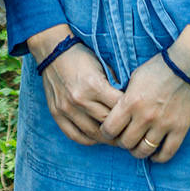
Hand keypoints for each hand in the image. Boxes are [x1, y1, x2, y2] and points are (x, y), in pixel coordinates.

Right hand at [28, 25, 122, 145]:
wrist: (53, 51)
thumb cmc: (81, 56)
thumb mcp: (102, 65)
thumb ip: (115, 84)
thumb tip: (129, 100)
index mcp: (94, 85)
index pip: (118, 108)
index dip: (130, 113)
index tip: (136, 116)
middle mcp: (80, 100)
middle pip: (107, 123)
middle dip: (121, 130)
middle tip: (131, 132)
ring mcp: (66, 108)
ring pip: (92, 134)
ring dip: (106, 139)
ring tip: (117, 139)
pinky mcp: (56, 113)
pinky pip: (74, 135)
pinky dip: (87, 140)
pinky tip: (97, 138)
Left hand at [101, 27, 189, 163]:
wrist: (186, 65)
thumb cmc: (158, 68)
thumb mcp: (134, 78)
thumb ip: (124, 98)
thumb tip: (115, 113)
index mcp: (130, 102)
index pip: (109, 129)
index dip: (107, 132)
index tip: (110, 131)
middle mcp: (145, 117)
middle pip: (125, 143)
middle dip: (122, 142)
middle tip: (125, 137)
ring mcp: (163, 124)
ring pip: (144, 151)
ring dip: (138, 151)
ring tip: (139, 146)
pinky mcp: (180, 129)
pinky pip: (167, 153)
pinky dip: (159, 158)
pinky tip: (155, 154)